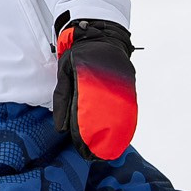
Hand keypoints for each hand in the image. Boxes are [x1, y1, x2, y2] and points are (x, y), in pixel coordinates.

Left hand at [53, 15, 136, 160]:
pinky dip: (126, 123)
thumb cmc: (78, 55)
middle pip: (105, 117)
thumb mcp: (65, 72)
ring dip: (115, 134)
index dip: (84, 132)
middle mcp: (107, 83)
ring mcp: (121, 85)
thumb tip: (61, 128)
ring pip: (119, 114)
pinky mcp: (129, 86)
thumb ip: (63, 99)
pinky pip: (129, 108)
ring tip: (108, 151)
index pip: (86, 111)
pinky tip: (122, 136)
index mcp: (88, 79)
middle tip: (94, 156)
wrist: (101, 34)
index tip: (82, 148)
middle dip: (100, 138)